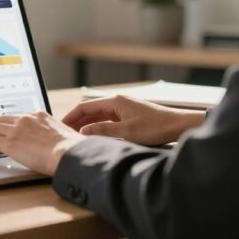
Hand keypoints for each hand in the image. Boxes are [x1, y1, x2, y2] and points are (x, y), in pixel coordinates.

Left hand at [0, 112, 86, 174]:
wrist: (70, 154)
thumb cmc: (72, 151)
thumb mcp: (62, 138)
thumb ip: (51, 138)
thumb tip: (51, 148)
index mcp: (39, 116)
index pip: (16, 117)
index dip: (5, 125)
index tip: (1, 131)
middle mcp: (26, 119)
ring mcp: (17, 129)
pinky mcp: (10, 142)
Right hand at [62, 95, 204, 146]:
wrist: (178, 126)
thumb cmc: (156, 127)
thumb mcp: (127, 132)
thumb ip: (103, 131)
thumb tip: (82, 131)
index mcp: (115, 102)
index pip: (85, 107)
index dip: (71, 116)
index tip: (60, 125)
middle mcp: (118, 103)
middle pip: (91, 111)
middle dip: (77, 121)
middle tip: (65, 133)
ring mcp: (124, 109)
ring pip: (99, 116)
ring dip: (88, 125)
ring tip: (76, 137)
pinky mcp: (130, 117)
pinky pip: (108, 121)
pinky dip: (99, 128)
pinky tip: (95, 137)